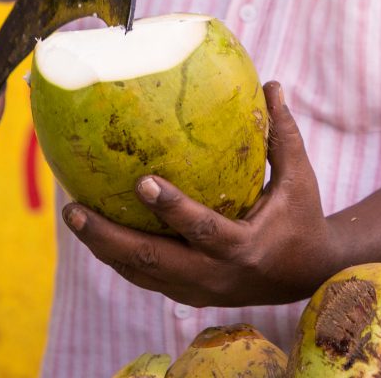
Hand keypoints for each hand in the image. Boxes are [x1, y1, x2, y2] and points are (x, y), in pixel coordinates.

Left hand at [62, 81, 340, 306]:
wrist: (308, 275)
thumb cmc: (302, 218)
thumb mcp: (299, 178)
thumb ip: (283, 134)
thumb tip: (271, 85)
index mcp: (245, 247)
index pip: (203, 230)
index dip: (172, 209)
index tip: (141, 181)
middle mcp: (217, 275)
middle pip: (153, 262)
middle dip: (108, 237)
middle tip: (73, 207)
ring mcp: (200, 290)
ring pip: (141, 274)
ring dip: (103, 247)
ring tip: (73, 213)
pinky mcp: (191, 295)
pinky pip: (146, 278)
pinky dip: (119, 256)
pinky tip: (97, 230)